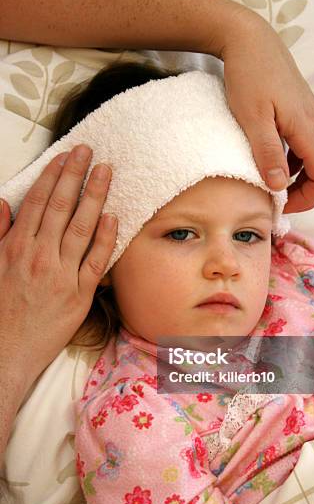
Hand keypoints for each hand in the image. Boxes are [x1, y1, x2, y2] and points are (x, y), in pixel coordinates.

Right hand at [0, 145, 116, 392]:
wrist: (5, 352)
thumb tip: (4, 204)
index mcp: (16, 247)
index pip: (39, 203)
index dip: (54, 177)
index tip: (65, 157)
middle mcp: (40, 256)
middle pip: (62, 208)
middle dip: (76, 176)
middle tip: (89, 152)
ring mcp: (62, 275)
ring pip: (82, 228)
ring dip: (95, 197)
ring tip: (106, 172)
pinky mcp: (80, 295)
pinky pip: (96, 262)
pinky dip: (106, 239)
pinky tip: (113, 217)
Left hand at [220, 9, 313, 212]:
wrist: (249, 39)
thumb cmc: (248, 75)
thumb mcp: (252, 119)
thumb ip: (267, 153)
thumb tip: (279, 186)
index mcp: (309, 128)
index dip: (308, 199)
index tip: (280, 205)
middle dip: (305, 192)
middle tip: (276, 201)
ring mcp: (313, 117)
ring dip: (300, 178)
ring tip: (272, 185)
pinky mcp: (303, 112)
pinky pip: (308, 146)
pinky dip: (296, 162)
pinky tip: (273, 161)